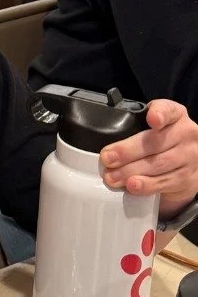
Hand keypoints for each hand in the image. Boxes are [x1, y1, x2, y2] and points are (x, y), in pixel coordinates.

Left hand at [101, 99, 197, 216]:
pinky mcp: (188, 178)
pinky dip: (145, 186)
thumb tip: (106, 145)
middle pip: (155, 142)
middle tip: (107, 158)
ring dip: (131, 172)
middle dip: (127, 151)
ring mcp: (189, 157)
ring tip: (112, 176)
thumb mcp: (153, 127)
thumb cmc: (163, 140)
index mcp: (175, 115)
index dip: (160, 114)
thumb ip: (134, 126)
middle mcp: (186, 134)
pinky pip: (164, 182)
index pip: (168, 110)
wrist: (188, 163)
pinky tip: (132, 186)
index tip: (152, 119)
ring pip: (158, 165)